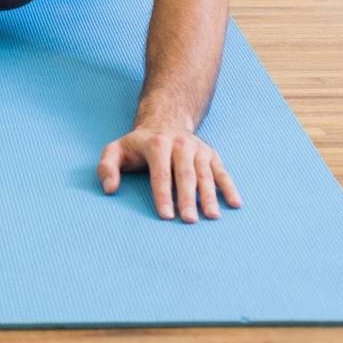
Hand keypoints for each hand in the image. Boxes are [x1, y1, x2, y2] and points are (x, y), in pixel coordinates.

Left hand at [98, 127, 241, 222]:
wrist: (164, 122)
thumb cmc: (137, 146)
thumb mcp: (115, 150)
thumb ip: (107, 167)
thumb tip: (109, 189)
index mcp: (156, 144)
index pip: (160, 174)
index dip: (163, 195)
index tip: (165, 216)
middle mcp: (180, 144)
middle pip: (185, 175)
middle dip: (187, 198)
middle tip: (189, 220)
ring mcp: (198, 149)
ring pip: (204, 175)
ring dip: (209, 196)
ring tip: (211, 217)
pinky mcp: (211, 154)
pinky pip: (221, 172)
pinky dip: (229, 187)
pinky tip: (235, 204)